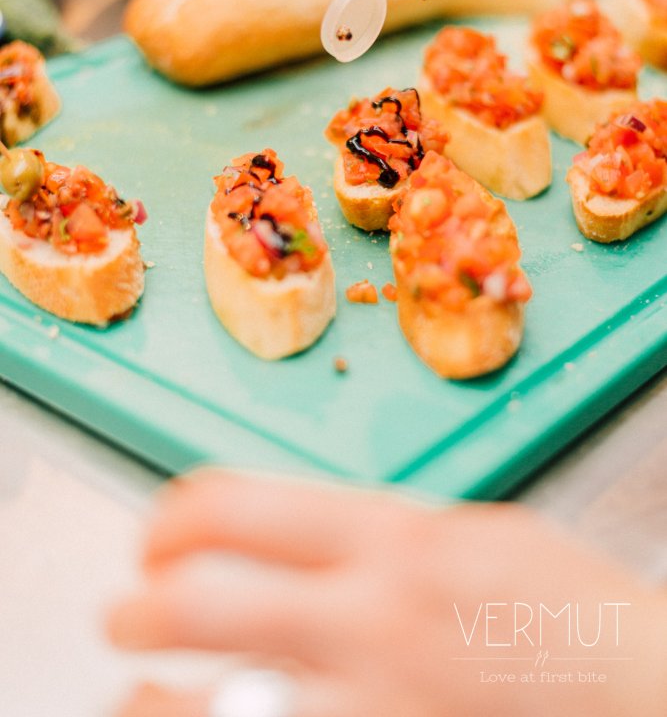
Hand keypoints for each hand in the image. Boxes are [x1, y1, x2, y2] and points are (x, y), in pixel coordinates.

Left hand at [107, 469, 666, 716]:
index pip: (234, 506)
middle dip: (137, 614)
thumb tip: (295, 542)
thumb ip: (384, 536)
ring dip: (145, 707)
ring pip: (204, 714)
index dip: (172, 519)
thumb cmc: (574, 619)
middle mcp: (371, 623)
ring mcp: (371, 713)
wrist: (651, 700)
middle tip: (122, 619)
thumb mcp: (477, 538)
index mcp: (394, 540)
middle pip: (196, 605)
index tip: (157, 539)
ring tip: (136, 702)